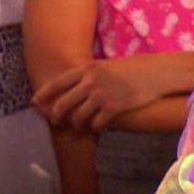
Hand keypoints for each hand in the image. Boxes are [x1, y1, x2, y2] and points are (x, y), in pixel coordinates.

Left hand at [35, 57, 171, 131]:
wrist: (157, 73)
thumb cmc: (133, 70)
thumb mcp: (106, 66)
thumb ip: (87, 76)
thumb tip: (71, 90)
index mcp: (86, 69)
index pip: (56, 83)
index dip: (43, 95)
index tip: (36, 103)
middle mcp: (91, 82)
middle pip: (62, 104)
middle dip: (56, 116)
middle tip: (56, 121)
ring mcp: (102, 95)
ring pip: (78, 117)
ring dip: (76, 124)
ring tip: (79, 126)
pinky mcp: (114, 108)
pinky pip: (96, 123)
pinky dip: (94, 127)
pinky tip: (98, 126)